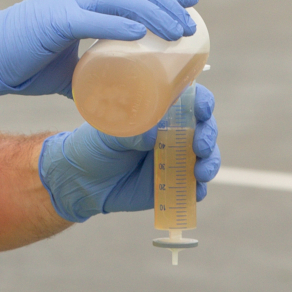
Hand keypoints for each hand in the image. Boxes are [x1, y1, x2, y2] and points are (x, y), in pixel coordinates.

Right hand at [0, 0, 196, 102]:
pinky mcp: (53, 21)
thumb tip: (114, 93)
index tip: (190, 3)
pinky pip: (94, 20)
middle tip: (190, 22)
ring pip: (121, 1)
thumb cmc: (17, 65)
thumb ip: (88, 71)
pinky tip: (143, 33)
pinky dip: (120, 25)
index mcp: (81, 1)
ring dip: (153, 13)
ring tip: (177, 30)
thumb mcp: (64, 67)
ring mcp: (65, 5)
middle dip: (167, 2)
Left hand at [36, 85, 219, 222]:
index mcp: (160, 112)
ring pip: (205, 158)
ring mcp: (176, 159)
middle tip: (199, 146)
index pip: (190, 100)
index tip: (204, 109)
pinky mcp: (173, 184)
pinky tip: (196, 191)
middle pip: (205, 128)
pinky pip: (193, 187)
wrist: (81, 181)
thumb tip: (153, 134)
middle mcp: (173, 133)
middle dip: (208, 135)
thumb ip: (129, 130)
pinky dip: (198, 190)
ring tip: (201, 173)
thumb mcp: (106, 132)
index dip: (203, 102)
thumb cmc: (93, 146)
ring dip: (210, 163)